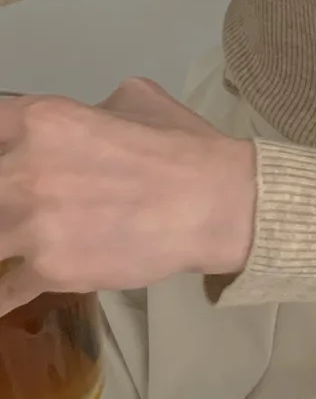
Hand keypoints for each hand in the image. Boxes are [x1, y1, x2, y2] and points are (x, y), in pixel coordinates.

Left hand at [0, 77, 256, 311]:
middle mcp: (24, 170)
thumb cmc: (180, 148)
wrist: (212, 205)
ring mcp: (33, 224)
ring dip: (2, 244)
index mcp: (40, 120)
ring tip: (11, 249)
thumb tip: (85, 121)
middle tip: (13, 217)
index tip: (8, 173)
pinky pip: (7, 288)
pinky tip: (3, 298)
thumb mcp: (131, 100)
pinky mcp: (51, 270)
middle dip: (2, 204)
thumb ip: (89, 110)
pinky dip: (4, 295)